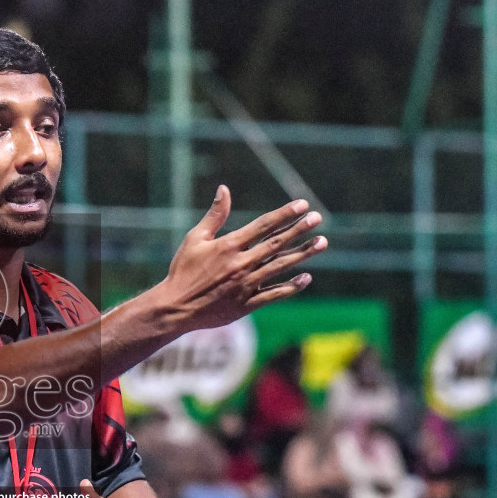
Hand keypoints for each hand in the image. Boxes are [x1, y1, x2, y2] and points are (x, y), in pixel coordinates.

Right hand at [152, 186, 326, 332]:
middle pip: (276, 244)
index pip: (263, 226)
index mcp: (229, 246)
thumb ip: (214, 215)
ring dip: (303, 254)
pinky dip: (291, 287)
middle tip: (317, 218)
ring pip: (280, 266)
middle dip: (299, 230)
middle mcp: (240, 264)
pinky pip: (274, 294)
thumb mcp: (195, 239)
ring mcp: (245, 285)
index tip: (302, 205)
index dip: (285, 214)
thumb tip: (223, 189)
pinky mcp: (246, 304)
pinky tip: (306, 277)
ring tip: (321, 242)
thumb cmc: (183, 271)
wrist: (175, 308)